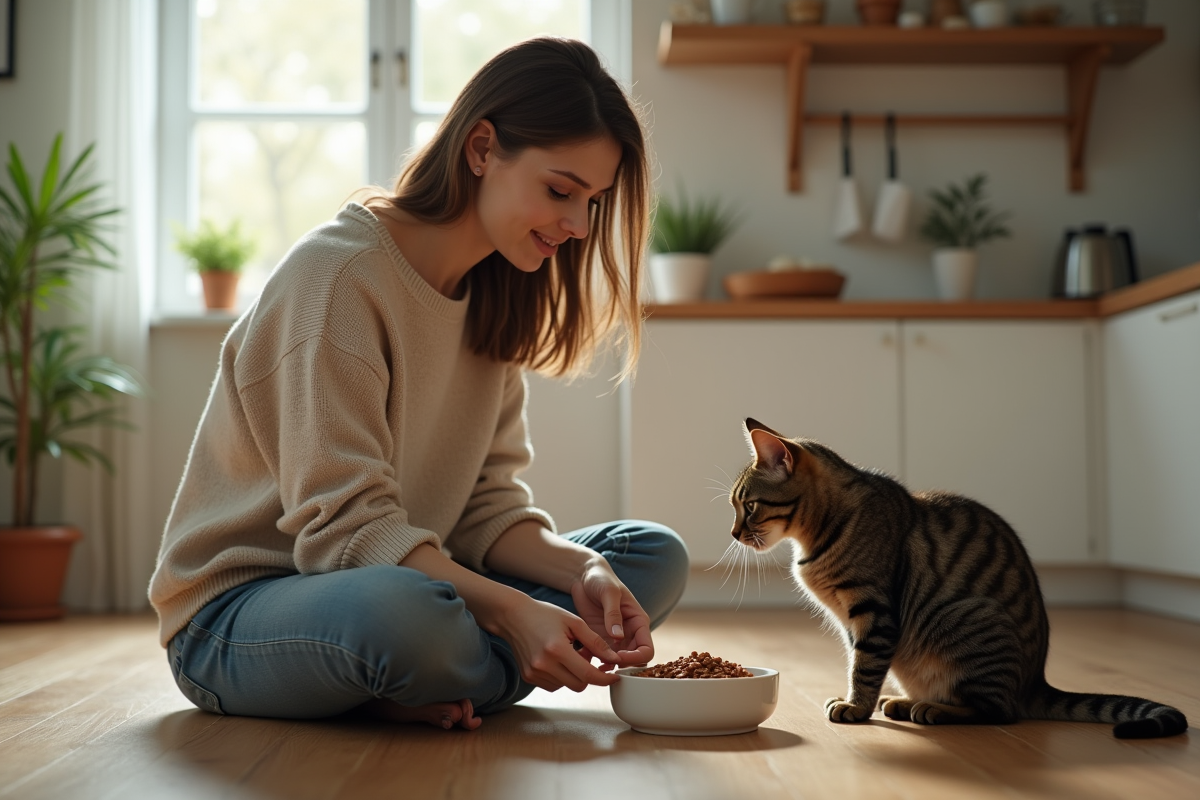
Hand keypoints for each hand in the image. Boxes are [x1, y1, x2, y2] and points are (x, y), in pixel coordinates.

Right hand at [495, 595, 622, 692]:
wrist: (513, 616)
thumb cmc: (545, 614)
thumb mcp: (574, 622)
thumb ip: (596, 642)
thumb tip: (614, 658)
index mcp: (557, 649)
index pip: (588, 675)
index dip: (605, 679)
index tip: (615, 677)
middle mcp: (544, 665)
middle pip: (579, 685)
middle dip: (589, 675)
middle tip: (585, 655)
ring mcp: (534, 673)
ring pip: (567, 686)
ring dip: (574, 675)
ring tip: (568, 653)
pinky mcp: (528, 677)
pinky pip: (554, 685)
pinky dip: (561, 676)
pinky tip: (556, 659)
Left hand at [570, 558, 653, 667]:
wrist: (584, 575)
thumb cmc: (601, 579)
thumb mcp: (609, 592)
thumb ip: (613, 614)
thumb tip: (618, 637)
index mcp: (638, 621)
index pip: (646, 649)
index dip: (636, 658)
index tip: (618, 656)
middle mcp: (629, 633)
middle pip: (634, 661)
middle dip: (621, 666)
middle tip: (604, 664)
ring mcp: (614, 638)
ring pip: (617, 662)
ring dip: (607, 666)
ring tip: (593, 665)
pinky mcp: (599, 638)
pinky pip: (601, 656)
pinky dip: (594, 661)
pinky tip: (584, 659)